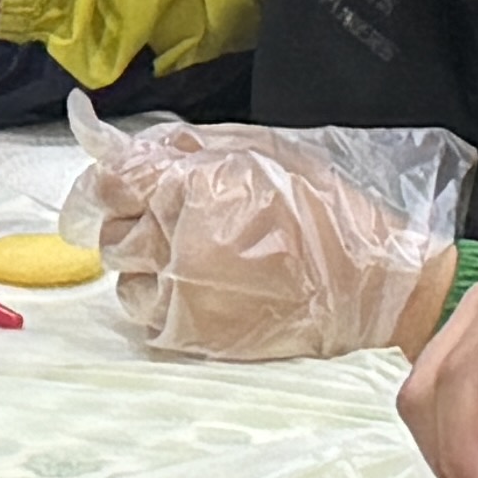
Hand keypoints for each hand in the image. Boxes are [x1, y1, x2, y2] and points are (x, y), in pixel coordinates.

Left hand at [79, 121, 458, 359]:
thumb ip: (187, 147)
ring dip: (147, 265)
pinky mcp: (188, 331)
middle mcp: (174, 239)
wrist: (366, 287)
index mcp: (191, 184)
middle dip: (134, 222)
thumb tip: (127, 149)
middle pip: (111, 231)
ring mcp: (178, 290)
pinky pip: (145, 313)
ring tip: (197, 257)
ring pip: (123, 276)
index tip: (120, 185)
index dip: (112, 182)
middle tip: (175, 221)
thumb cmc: (323, 213)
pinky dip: (162, 299)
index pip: (110, 182)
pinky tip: (203, 287)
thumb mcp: (261, 150)